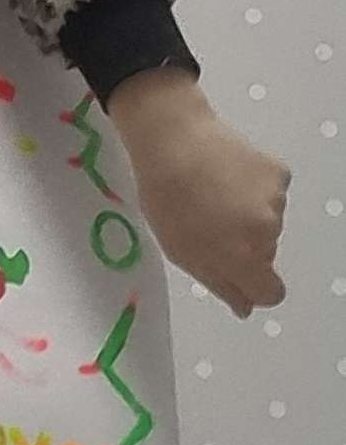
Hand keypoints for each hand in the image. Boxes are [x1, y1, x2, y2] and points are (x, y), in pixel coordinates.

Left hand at [107, 69, 290, 318]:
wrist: (173, 137)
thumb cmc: (166, 199)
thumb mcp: (182, 252)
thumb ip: (220, 283)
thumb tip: (246, 307)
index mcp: (244, 258)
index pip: (270, 293)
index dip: (252, 287)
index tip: (233, 271)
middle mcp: (268, 232)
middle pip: (265, 255)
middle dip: (243, 246)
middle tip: (208, 222)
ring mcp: (276, 200)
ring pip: (267, 222)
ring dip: (246, 216)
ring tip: (211, 193)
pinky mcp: (279, 172)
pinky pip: (270, 194)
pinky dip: (253, 190)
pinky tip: (225, 174)